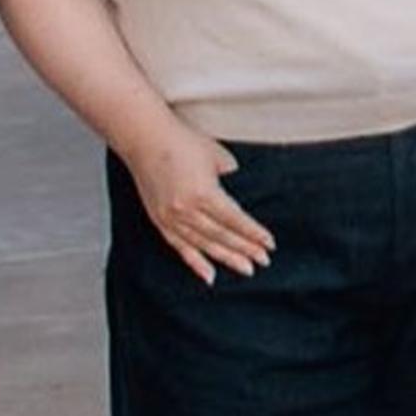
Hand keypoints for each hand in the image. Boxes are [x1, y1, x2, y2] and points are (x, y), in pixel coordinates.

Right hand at [119, 120, 271, 283]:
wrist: (145, 140)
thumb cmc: (183, 143)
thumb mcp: (217, 156)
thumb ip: (229, 175)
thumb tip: (235, 188)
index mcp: (204, 194)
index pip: (235, 220)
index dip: (253, 234)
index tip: (269, 244)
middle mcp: (186, 210)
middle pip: (222, 236)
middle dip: (245, 250)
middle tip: (263, 261)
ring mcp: (171, 218)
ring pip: (204, 245)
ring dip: (226, 258)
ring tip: (246, 268)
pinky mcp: (160, 220)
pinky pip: (180, 247)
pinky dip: (195, 262)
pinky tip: (209, 275)